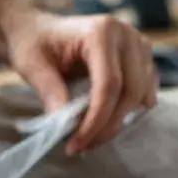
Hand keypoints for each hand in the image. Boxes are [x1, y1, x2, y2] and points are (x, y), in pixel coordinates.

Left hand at [0, 0, 157, 154]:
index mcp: (101, 31)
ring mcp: (139, 45)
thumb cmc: (34, 44)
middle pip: (130, 93)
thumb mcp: (32, 65)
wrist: (39, 30)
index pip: (109, 84)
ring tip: (90, 137)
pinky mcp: (143, 59)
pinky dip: (128, 112)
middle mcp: (126, 35)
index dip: (96, 120)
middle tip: (81, 146)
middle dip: (107, 126)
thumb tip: (65, 124)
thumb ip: (49, 91)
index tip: (76, 144)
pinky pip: (145, 93)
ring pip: (141, 96)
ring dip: (118, 122)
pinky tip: (104, 122)